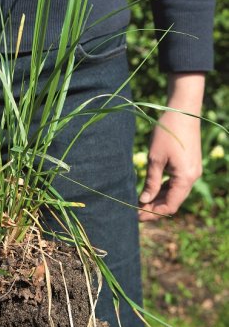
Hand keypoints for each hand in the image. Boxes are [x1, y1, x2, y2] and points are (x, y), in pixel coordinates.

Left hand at [138, 73, 204, 221]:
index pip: (169, 206)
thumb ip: (151, 182)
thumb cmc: (168, 133)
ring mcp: (192, 171)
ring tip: (140, 202)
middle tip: (135, 211)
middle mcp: (192, 177)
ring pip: (175, 193)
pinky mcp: (189, 165)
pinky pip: (177, 183)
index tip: (136, 215)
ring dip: (159, 199)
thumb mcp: (155, 159)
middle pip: (173, 202)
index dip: (153, 213)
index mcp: (185, 178)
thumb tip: (144, 200)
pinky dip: (164, 189)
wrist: (183, 110)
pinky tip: (150, 190)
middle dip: (155, 208)